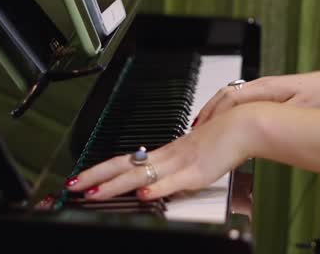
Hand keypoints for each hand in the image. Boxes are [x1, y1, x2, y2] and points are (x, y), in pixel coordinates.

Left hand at [64, 104, 257, 200]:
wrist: (248, 123)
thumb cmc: (228, 134)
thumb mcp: (198, 154)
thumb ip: (181, 166)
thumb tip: (165, 177)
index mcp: (168, 153)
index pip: (127, 160)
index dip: (102, 169)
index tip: (82, 176)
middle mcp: (170, 156)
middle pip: (125, 166)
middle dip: (96, 176)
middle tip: (71, 185)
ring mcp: (182, 163)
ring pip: (142, 175)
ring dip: (115, 185)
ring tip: (94, 193)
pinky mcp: (199, 172)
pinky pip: (174, 182)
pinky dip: (157, 189)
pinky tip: (142, 195)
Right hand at [194, 69, 319, 127]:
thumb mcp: (299, 111)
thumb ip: (278, 117)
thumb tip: (256, 124)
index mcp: (265, 88)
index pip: (231, 99)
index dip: (215, 115)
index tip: (203, 130)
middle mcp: (261, 85)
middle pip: (225, 95)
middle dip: (208, 113)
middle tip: (193, 131)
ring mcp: (263, 88)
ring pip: (230, 96)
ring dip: (215, 110)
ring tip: (201, 127)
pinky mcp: (268, 92)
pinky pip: (239, 98)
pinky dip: (226, 109)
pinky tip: (224, 119)